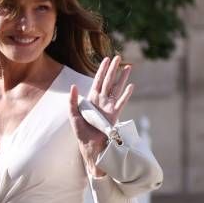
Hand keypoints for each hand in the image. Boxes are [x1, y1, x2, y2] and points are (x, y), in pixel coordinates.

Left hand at [69, 55, 133, 174]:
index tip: (106, 59)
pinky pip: (121, 102)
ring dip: (122, 77)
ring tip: (128, 66)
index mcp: (91, 100)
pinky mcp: (115, 115)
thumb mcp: (73, 115)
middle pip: (108, 81)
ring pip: (116, 88)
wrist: (90, 146)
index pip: (97, 81)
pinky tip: (131, 86)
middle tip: (118, 57)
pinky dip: (126, 94)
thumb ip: (72, 101)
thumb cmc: (81, 132)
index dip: (101, 70)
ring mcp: (109, 107)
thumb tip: (74, 86)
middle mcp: (101, 101)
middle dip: (113, 69)